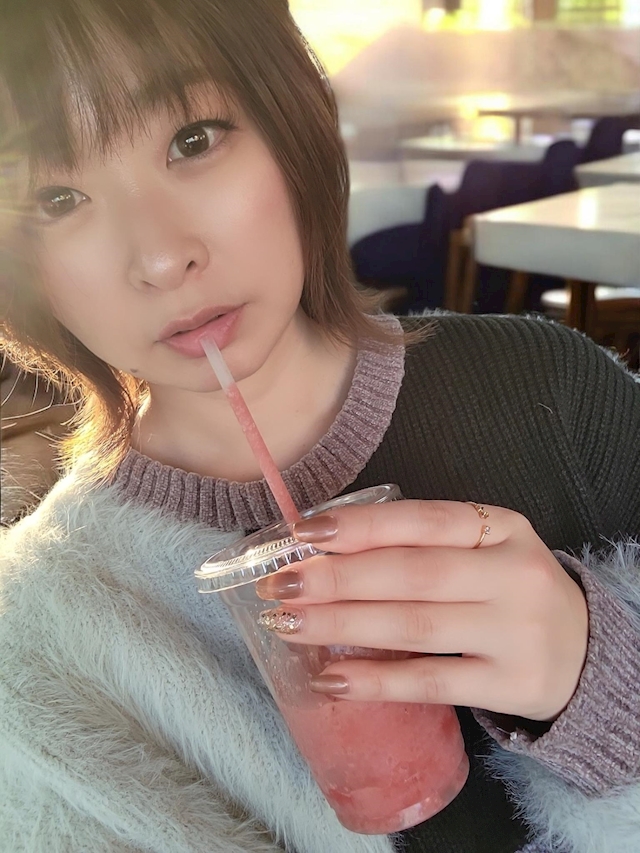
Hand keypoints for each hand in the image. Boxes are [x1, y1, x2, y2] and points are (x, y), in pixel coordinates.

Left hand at [255, 500, 588, 721]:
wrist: (586, 653)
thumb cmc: (513, 591)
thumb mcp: (488, 550)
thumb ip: (427, 544)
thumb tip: (327, 545)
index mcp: (503, 528)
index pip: (422, 520)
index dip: (360, 526)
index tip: (303, 533)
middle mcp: (513, 574)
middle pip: (410, 573)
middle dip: (336, 578)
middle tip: (280, 584)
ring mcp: (514, 631)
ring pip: (414, 626)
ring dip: (343, 624)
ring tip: (289, 623)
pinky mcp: (511, 683)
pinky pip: (432, 681)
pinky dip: (378, 681)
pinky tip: (333, 678)